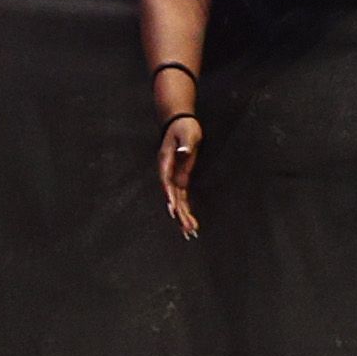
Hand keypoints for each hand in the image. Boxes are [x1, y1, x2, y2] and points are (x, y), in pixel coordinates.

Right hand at [155, 110, 203, 238]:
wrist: (180, 123)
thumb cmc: (184, 127)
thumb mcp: (187, 133)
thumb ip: (185, 143)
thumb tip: (183, 152)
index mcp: (166, 162)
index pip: (167, 181)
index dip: (170, 195)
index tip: (173, 209)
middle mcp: (167, 173)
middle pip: (172, 196)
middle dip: (179, 213)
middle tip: (186, 229)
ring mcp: (173, 177)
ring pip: (177, 200)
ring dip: (183, 216)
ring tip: (190, 232)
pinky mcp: (180, 178)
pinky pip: (182, 197)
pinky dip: (186, 209)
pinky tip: (190, 222)